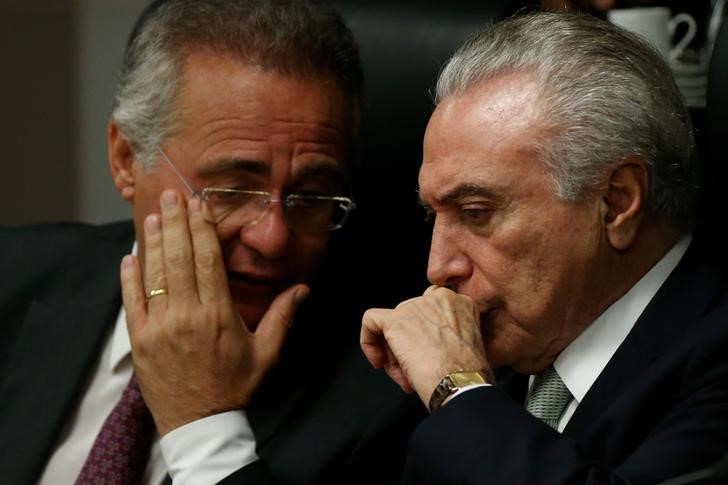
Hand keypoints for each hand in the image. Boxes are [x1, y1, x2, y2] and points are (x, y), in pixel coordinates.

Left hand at [120, 190, 308, 435]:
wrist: (201, 424)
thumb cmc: (235, 387)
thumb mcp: (267, 354)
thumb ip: (283, 318)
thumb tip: (302, 289)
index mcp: (218, 315)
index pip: (208, 260)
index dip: (202, 228)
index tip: (199, 204)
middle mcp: (186, 316)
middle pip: (179, 258)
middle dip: (176, 222)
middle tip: (171, 195)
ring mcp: (159, 327)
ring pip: (154, 274)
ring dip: (154, 241)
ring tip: (155, 215)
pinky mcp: (140, 340)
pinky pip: (131, 301)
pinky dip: (129, 276)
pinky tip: (131, 254)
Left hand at [361, 286, 490, 406]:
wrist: (460, 384)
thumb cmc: (467, 374)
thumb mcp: (465, 344)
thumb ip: (445, 333)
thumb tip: (424, 341)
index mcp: (459, 302)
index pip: (429, 312)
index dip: (424, 337)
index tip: (428, 355)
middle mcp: (437, 298)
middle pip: (408, 319)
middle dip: (408, 347)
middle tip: (413, 370)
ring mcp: (414, 307)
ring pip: (392, 326)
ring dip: (395, 354)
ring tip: (406, 376)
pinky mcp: (395, 320)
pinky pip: (370, 321)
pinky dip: (368, 342)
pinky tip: (378, 361)